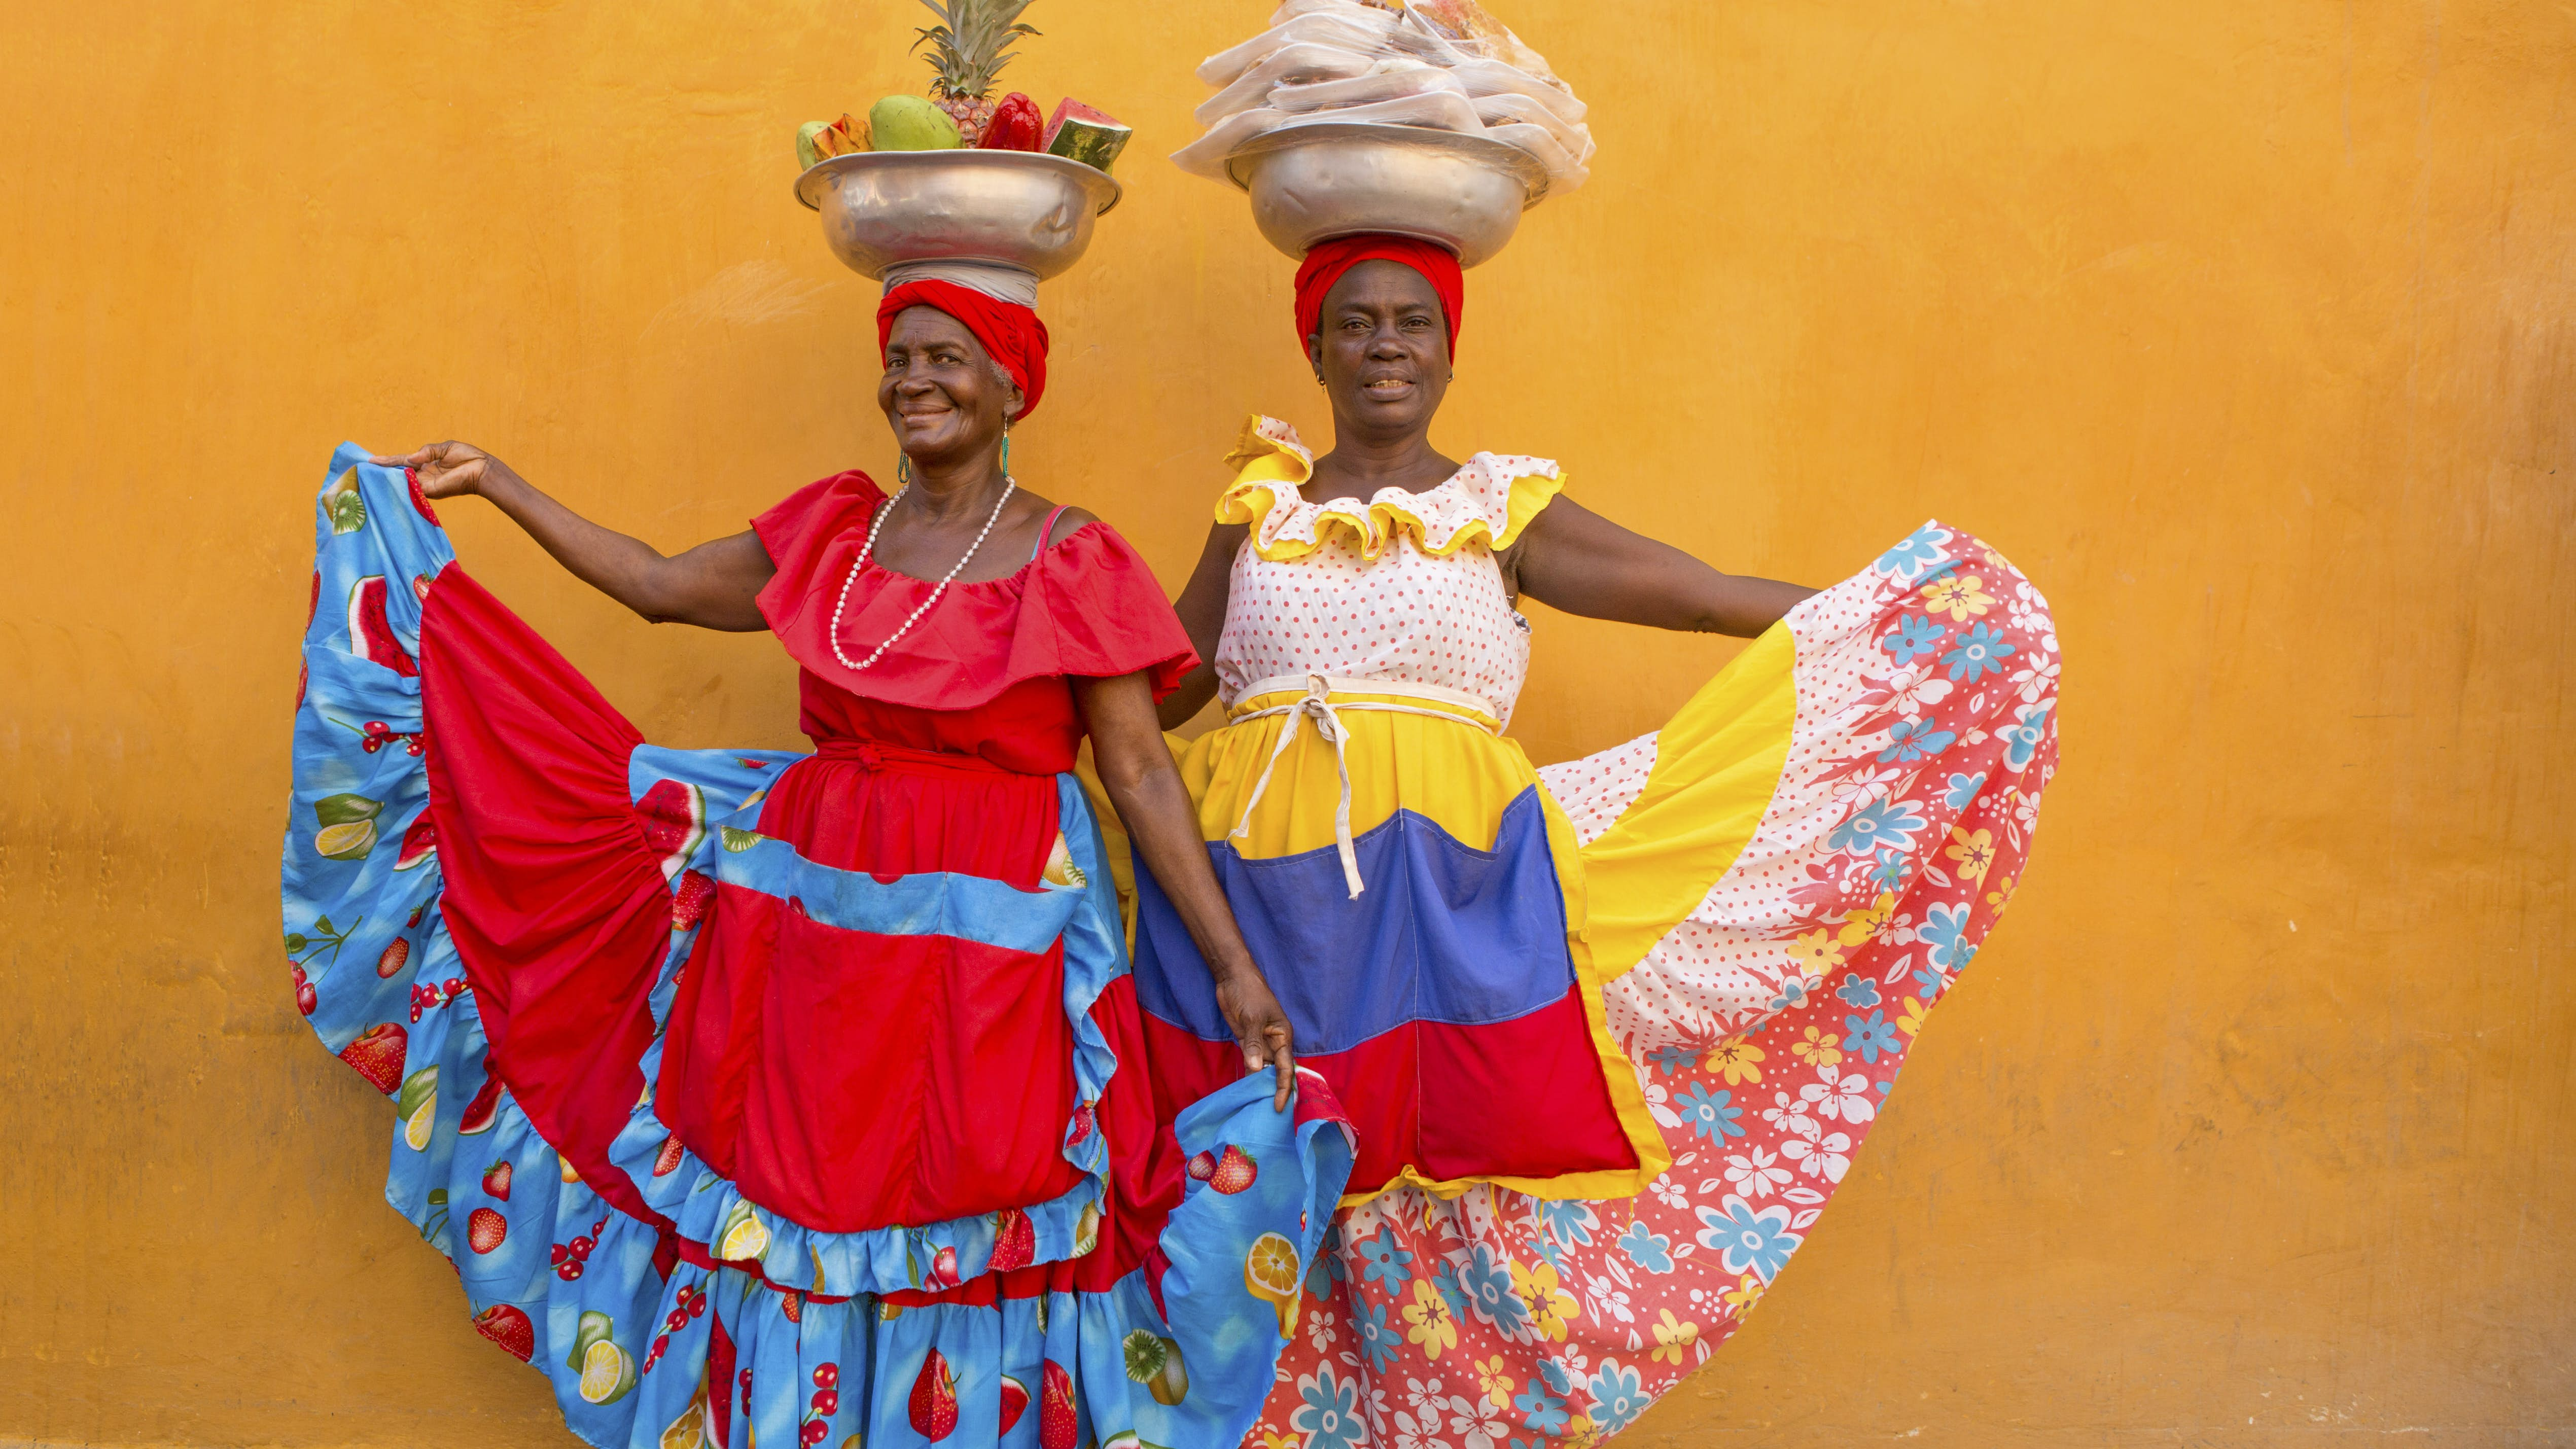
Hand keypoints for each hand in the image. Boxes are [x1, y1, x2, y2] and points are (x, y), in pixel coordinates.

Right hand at [370, 440, 507, 500]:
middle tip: (361, 469)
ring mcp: (425, 484)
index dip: (387, 461)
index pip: (402, 462)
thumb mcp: (444, 448)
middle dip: (381, 471)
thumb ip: (426, 451)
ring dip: (385, 477)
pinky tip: (384, 480)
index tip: (370, 460)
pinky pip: (411, 487)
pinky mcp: (430, 491)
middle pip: (397, 473)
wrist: (482, 469)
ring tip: (366, 473)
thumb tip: (410, 458)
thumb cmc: (468, 457)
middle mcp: (422, 475)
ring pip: (400, 481)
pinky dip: (398, 483)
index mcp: (425, 464)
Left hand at [1214, 966, 1296, 1110]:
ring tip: (1257, 1108)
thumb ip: (1254, 1044)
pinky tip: (1244, 1090)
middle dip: (1274, 1091)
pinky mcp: (1247, 1042)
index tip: (1280, 1107)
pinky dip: (1248, 1075)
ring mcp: (1260, 1043)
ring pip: (1263, 1070)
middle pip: (1277, 1072)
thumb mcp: (1252, 1018)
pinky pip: (1250, 1063)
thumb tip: (1256, 1070)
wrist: (1232, 977)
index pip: (1286, 1068)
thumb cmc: (1249, 993)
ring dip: (1260, 1086)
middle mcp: (1274, 1043)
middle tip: (1269, 1115)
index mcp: (1283, 1036)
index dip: (1284, 1088)